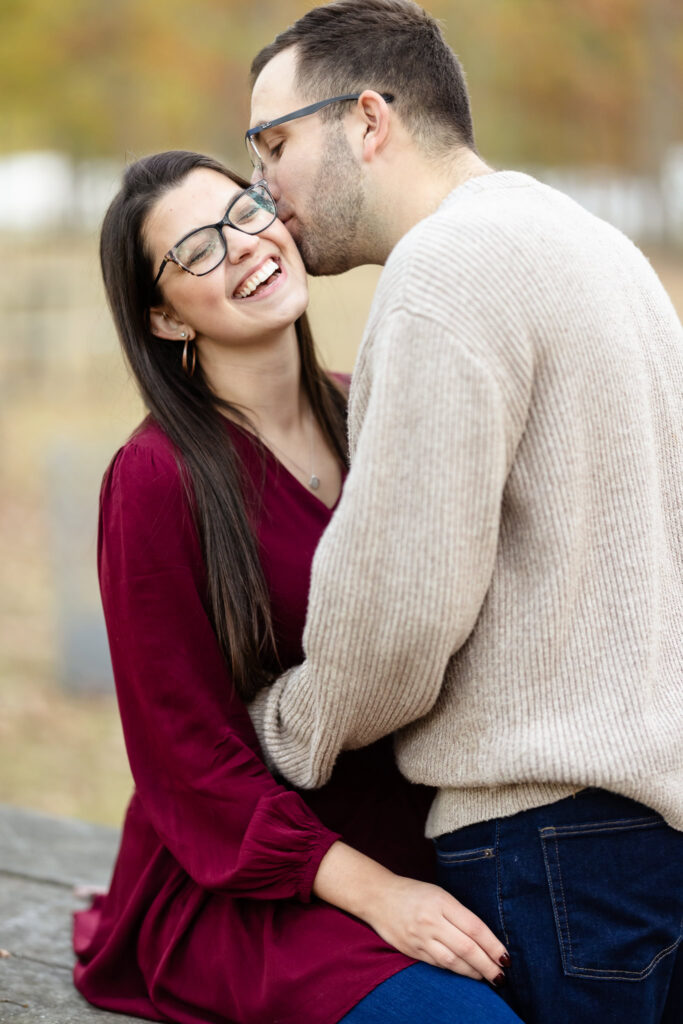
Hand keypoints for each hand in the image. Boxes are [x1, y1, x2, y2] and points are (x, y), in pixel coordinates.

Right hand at [363, 874, 507, 984]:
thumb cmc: (413, 893)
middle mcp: (431, 920)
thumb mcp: (438, 894)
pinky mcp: (411, 950)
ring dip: (473, 972)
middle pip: (467, 948)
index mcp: (441, 902)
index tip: (506, 957)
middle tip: (501, 975)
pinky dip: (455, 970)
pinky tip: (465, 973)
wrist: (377, 897)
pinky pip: (438, 964)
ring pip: (453, 961)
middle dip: (487, 965)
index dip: (493, 945)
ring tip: (487, 977)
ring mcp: (420, 937)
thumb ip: (459, 914)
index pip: (474, 927)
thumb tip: (484, 938)